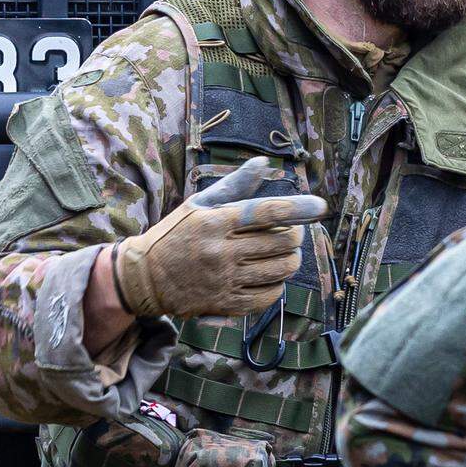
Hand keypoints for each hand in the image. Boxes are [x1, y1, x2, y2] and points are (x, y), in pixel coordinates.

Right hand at [109, 157, 326, 321]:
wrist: (145, 278)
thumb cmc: (177, 234)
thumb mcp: (200, 204)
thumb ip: (235, 185)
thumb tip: (263, 164)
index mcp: (216, 221)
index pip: (266, 211)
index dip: (298, 208)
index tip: (320, 206)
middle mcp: (221, 251)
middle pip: (280, 241)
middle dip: (295, 235)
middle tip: (292, 232)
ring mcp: (224, 279)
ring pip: (280, 270)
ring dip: (292, 260)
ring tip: (287, 254)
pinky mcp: (225, 303)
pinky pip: (267, 297)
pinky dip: (278, 286)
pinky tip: (272, 277)